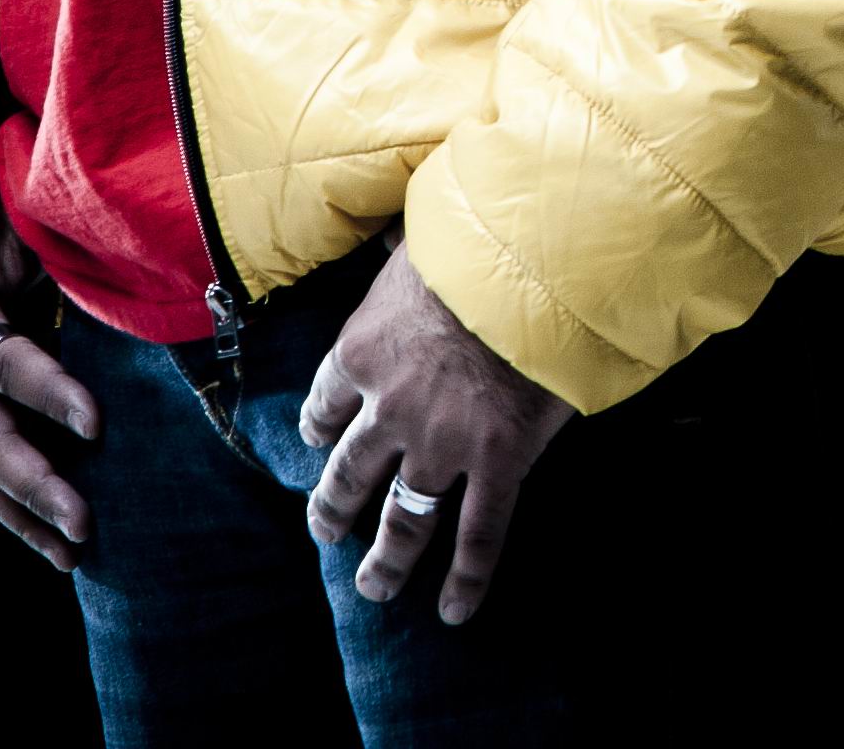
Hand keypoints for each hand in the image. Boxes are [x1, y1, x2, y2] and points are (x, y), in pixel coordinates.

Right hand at [0, 180, 101, 572]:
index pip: (1, 359)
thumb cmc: (2, 223)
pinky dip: (21, 514)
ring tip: (75, 550)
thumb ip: (65, 243)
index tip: (95, 422)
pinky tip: (58, 547)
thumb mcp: (26, 219)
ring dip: (27, 513)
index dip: (45, 391)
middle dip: (36, 481)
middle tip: (84, 519)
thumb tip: (142, 257)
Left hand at [298, 240, 576, 625]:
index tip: (317, 442)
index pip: (325, 401)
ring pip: (404, 517)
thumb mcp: (412, 242)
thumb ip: (396, 255)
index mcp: (360, 351)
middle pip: (350, 471)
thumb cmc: (470, 244)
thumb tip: (391, 234)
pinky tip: (454, 610)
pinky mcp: (496, 464)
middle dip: (334, 508)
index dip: (319, 426)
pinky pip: (478, 535)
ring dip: (386, 558)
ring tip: (374, 587)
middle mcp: (389, 409)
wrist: (526, 269)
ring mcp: (441, 444)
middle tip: (326, 533)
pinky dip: (466, 578)